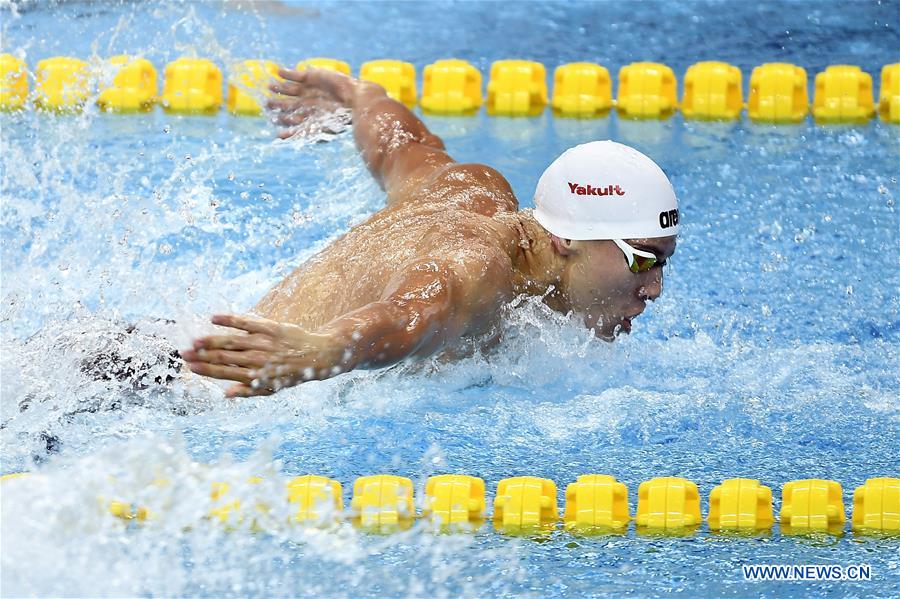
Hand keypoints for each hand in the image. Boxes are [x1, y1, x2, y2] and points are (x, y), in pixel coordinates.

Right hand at [181, 314, 345, 396]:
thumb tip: (224, 394)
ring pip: (232, 341)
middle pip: (224, 356)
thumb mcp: (271, 389)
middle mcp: (257, 359)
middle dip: (202, 355)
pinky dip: (229, 320)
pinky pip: (246, 322)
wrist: (317, 356)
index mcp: (255, 376)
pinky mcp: (270, 328)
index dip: (205, 369)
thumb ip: (247, 391)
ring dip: (211, 340)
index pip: (224, 372)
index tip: (189, 366)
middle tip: (184, 353)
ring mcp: (263, 343)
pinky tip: (213, 318)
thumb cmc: (291, 375)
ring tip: (194, 340)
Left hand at [267, 67, 355, 138]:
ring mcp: (307, 89)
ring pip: (287, 88)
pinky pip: (294, 74)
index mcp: (307, 115)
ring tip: (269, 86)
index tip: (271, 118)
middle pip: (286, 103)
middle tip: (266, 104)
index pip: (289, 117)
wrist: (353, 100)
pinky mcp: (311, 76)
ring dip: (277, 87)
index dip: (279, 117)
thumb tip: (278, 138)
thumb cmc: (337, 119)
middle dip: (275, 103)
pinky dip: (286, 73)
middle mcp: (305, 102)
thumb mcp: (316, 129)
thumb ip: (297, 133)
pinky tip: (278, 72)